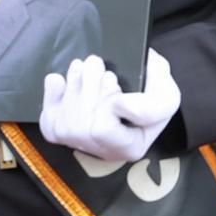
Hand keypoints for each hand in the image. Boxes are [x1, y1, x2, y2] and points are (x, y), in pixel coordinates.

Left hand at [39, 51, 180, 163]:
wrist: (137, 89)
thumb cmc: (152, 92)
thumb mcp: (167, 95)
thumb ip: (152, 105)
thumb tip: (119, 106)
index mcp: (132, 147)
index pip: (104, 129)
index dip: (106, 101)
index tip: (114, 78)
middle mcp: (106, 152)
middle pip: (83, 126)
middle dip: (87, 86)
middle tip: (96, 63)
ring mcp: (82, 145)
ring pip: (65, 123)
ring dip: (71, 87)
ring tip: (83, 66)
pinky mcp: (63, 135)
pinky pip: (49, 123)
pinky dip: (51, 98)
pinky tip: (60, 81)